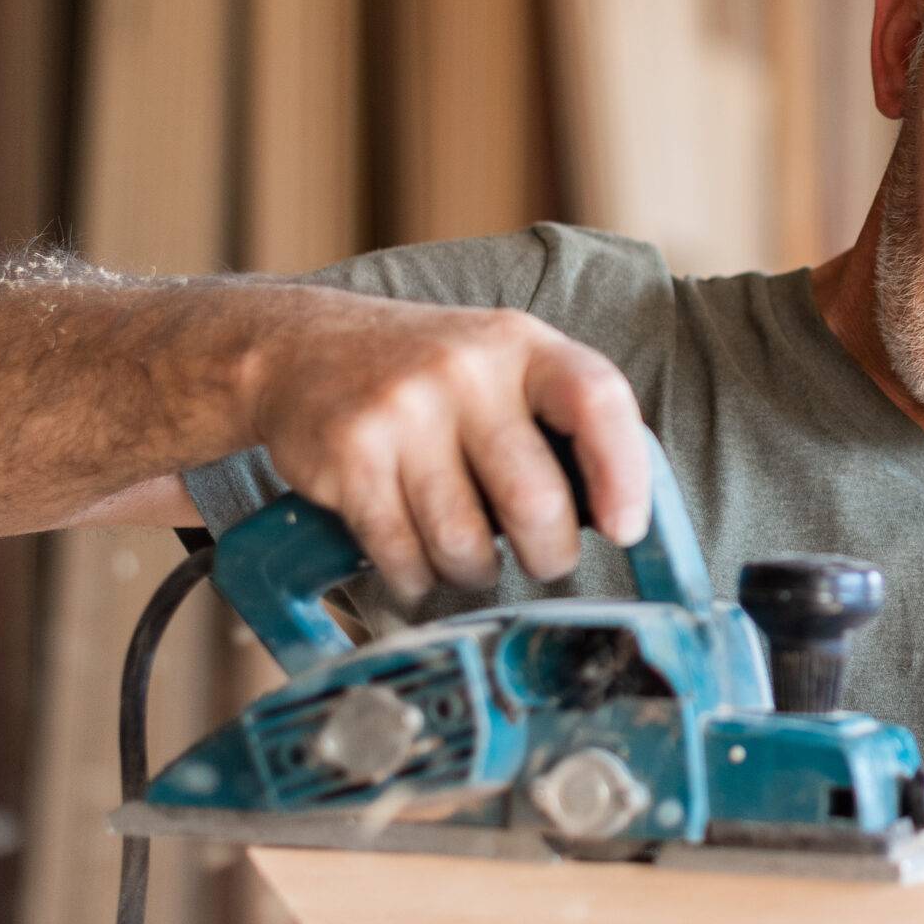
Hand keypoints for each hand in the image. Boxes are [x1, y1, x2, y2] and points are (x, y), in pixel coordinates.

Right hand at [244, 293, 649, 601]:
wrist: (299, 348)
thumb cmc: (428, 377)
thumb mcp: (502, 366)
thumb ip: (560, 421)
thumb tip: (623, 516)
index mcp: (522, 345)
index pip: (598, 401)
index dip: (623, 474)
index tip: (624, 528)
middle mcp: (465, 370)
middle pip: (535, 500)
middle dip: (548, 555)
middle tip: (544, 560)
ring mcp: (403, 411)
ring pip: (465, 543)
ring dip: (474, 572)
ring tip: (468, 555)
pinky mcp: (350, 455)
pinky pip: (403, 555)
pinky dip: (417, 577)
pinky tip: (417, 561)